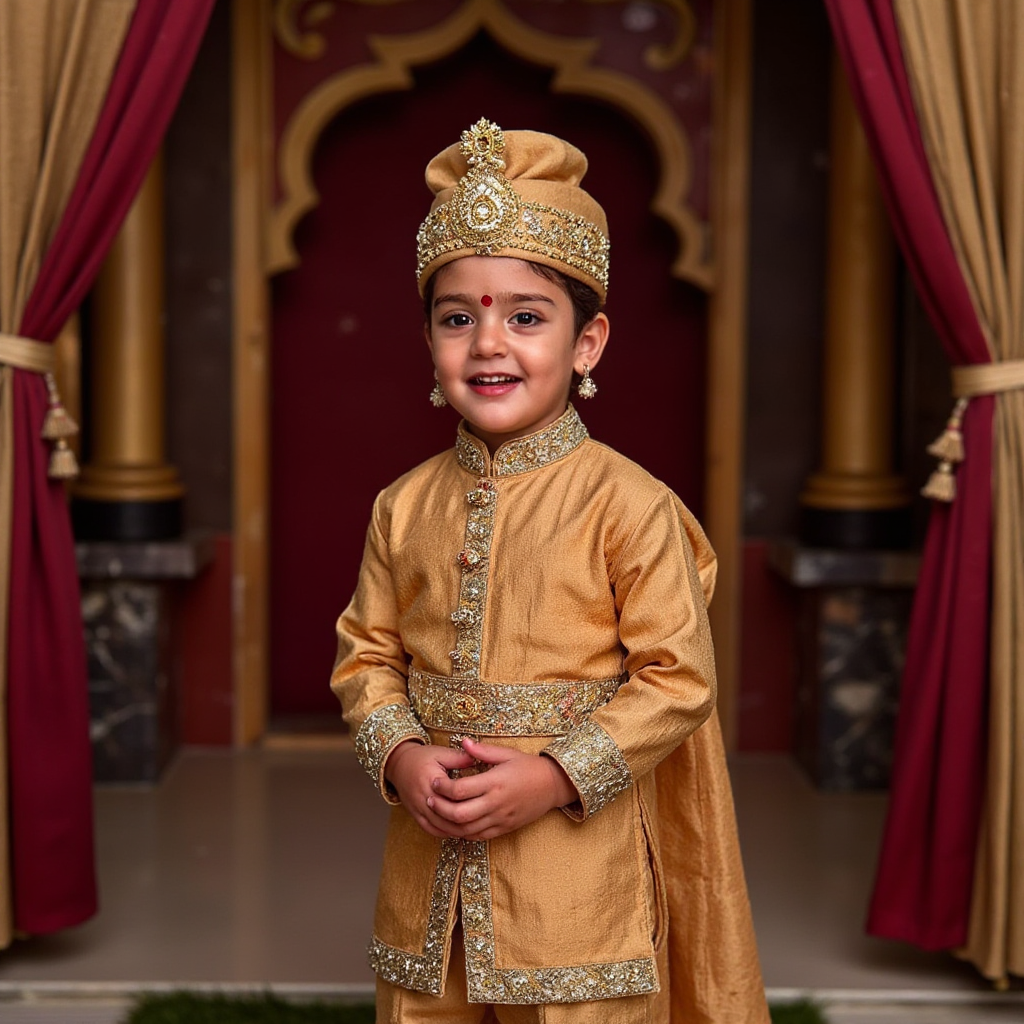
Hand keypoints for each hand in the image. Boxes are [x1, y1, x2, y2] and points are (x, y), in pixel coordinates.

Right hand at [384, 740, 475, 837]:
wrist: (398, 765)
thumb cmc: (421, 758)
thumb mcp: (440, 753)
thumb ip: (459, 758)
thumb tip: (479, 760)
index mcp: (431, 779)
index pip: (453, 794)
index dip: (469, 798)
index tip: (485, 799)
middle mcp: (423, 797)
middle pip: (447, 814)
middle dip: (466, 819)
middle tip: (484, 819)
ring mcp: (418, 808)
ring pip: (440, 826)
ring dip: (457, 830)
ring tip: (474, 828)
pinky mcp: (415, 815)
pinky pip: (431, 829)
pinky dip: (445, 833)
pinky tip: (457, 832)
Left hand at [425, 737, 578, 840]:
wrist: (553, 786)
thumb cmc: (529, 766)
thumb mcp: (507, 753)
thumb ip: (483, 750)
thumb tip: (463, 742)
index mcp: (495, 782)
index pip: (460, 790)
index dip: (443, 787)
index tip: (435, 781)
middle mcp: (496, 803)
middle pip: (459, 814)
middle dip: (440, 808)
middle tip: (429, 799)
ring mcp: (500, 818)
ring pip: (467, 829)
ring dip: (448, 823)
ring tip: (437, 813)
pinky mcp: (504, 828)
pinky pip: (479, 836)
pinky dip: (463, 832)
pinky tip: (455, 824)